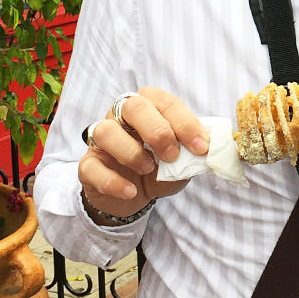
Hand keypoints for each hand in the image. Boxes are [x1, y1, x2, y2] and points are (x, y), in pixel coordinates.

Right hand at [77, 87, 208, 220]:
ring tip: (148, 169)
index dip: (185, 123)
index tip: (201, 147)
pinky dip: (113, 181)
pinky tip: (131, 191)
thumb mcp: (181, 161)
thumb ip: (192, 153)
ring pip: (105, 131)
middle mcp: (121, 116)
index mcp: (148, 106)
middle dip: (157, 130)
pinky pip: (91, 166)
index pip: (165, 102)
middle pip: (132, 106)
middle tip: (173, 155)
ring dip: (131, 152)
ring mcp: (101, 140)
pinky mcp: (87, 165)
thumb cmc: (159, 168)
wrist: (134, 195)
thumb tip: (211, 150)